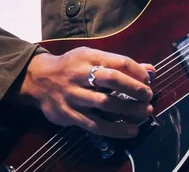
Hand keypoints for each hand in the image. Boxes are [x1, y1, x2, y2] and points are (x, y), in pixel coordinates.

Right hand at [14, 46, 153, 137]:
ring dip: (128, 109)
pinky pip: (94, 124)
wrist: (37, 79)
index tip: (148, 80)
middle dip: (134, 89)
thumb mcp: (93, 57)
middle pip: (112, 80)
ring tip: (145, 112)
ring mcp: (73, 96)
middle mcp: (80, 75)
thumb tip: (151, 71)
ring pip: (104, 103)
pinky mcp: (68, 115)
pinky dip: (115, 128)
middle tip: (149, 96)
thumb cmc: (72, 66)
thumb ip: (120, 64)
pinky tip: (130, 130)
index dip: (137, 72)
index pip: (119, 62)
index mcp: (89, 57)